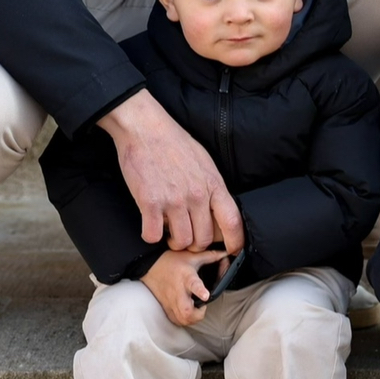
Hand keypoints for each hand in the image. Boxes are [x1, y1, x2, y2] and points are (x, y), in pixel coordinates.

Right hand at [98, 89, 244, 251]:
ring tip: (168, 229)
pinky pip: (153, 236)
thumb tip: (217, 210)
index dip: (234, 242)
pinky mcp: (149, 202)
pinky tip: (150, 224)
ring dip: (173, 242)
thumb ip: (212, 187)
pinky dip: (151, 234)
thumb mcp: (204, 162)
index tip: (230, 251)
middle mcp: (196, 195)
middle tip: (186, 233)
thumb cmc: (174, 142)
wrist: (145, 128)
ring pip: (180, 242)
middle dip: (195, 243)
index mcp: (213, 184)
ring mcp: (173, 200)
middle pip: (203, 239)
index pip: (232, 222)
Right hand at [141, 248, 227, 326]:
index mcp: (185, 277)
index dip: (200, 291)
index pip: (193, 284)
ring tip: (196, 310)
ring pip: (182, 320)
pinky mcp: (166, 308)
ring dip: (191, 318)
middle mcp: (177, 291)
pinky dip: (184, 320)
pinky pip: (176, 321)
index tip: (205, 296)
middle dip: (197, 314)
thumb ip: (210, 256)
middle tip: (202, 307)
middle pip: (186, 311)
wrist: (150, 266)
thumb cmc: (172, 261)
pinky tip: (187, 313)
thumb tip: (225, 255)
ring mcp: (170, 302)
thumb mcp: (192, 256)